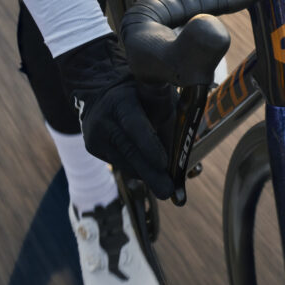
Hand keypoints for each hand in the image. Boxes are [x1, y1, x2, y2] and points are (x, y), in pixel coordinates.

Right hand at [56, 33, 172, 198]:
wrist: (104, 92)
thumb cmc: (141, 94)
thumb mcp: (158, 96)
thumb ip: (171, 120)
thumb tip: (190, 155)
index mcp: (120, 101)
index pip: (134, 124)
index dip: (149, 145)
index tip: (164, 163)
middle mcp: (102, 120)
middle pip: (129, 151)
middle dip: (151, 174)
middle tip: (168, 192)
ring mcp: (94, 137)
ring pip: (126, 164)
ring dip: (149, 175)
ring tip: (170, 188)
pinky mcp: (94, 149)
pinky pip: (122, 165)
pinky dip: (140, 172)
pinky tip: (156, 176)